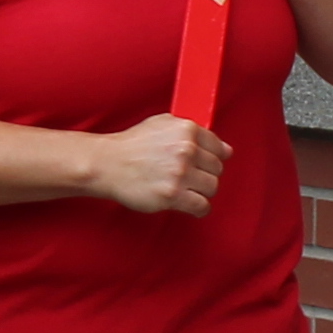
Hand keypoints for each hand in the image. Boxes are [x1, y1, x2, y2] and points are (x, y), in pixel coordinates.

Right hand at [87, 117, 231, 219]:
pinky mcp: (172, 195)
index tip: (206, 165)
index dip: (213, 158)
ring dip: (202, 191)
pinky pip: (201, 206)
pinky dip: (199, 208)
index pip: (219, 148)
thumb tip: (224, 148)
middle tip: (190, 178)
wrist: (108, 163)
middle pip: (217, 169)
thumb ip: (192, 132)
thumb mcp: (162, 124)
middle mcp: (186, 150)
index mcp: (187, 130)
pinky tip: (191, 205)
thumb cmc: (132, 145)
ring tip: (187, 190)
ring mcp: (180, 173)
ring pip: (212, 187)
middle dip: (205, 174)